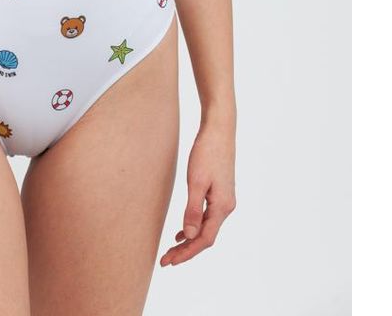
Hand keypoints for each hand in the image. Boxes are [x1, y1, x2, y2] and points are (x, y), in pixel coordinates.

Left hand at [159, 119, 235, 266]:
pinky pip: (206, 217)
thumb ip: (192, 209)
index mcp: (222, 207)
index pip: (204, 239)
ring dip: (189, 240)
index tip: (170, 261)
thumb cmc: (207, 152)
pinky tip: (182, 231)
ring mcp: (224, 200)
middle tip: (165, 261)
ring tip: (171, 250)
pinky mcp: (219, 192)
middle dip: (186, 250)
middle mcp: (226, 207)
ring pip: (206, 227)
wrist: (219, 129)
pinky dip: (194, 226)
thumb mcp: (196, 181)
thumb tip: (189, 235)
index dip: (187, 253)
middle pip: (205, 237)